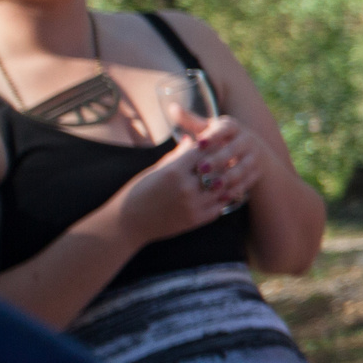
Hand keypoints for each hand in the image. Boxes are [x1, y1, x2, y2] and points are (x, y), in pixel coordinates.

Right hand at [116, 133, 244, 242]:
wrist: (128, 223)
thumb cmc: (137, 192)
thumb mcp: (155, 170)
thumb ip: (177, 156)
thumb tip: (191, 139)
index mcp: (174, 171)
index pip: (203, 150)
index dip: (213, 144)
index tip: (219, 139)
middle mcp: (186, 187)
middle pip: (217, 168)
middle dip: (225, 160)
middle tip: (233, 153)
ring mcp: (193, 205)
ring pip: (223, 187)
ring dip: (228, 179)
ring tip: (234, 171)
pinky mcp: (196, 220)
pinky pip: (220, 206)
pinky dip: (224, 197)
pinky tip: (227, 190)